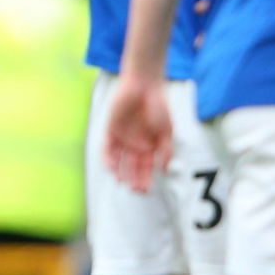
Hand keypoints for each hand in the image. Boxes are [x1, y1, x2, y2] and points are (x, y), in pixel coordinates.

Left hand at [103, 72, 171, 194]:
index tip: (146, 190)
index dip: (146, 179)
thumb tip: (164, 169)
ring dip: (120, 172)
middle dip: (134, 179)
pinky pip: (107, 148)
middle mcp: (135, 144)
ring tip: (123, 183)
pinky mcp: (111, 130)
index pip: (146, 167)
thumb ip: (166, 150)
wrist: (145, 85)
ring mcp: (122, 138)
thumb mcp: (167, 130)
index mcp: (150, 145)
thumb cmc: (159, 105)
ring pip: (119, 161)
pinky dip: (108, 159)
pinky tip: (112, 168)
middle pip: (132, 167)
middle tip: (136, 190)